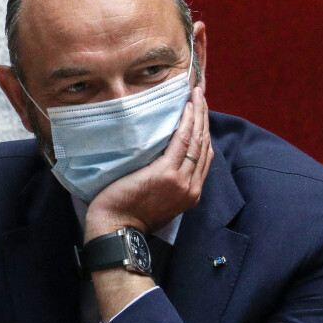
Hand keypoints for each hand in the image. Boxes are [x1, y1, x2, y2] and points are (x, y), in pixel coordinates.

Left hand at [85, 86, 212, 240]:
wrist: (117, 229)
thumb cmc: (129, 216)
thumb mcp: (159, 202)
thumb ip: (169, 183)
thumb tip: (166, 161)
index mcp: (191, 193)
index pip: (204, 156)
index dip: (205, 131)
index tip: (202, 112)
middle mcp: (191, 187)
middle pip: (204, 144)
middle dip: (204, 116)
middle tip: (201, 93)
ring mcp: (181, 180)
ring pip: (196, 140)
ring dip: (198, 113)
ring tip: (197, 93)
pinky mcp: (166, 173)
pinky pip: (182, 142)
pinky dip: (187, 122)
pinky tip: (188, 107)